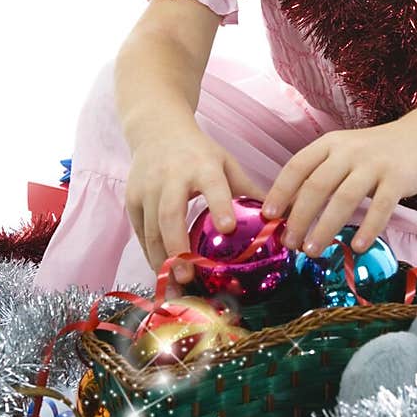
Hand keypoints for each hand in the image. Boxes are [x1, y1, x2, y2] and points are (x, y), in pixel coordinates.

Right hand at [125, 126, 269, 283]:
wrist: (157, 130)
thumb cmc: (198, 153)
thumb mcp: (226, 163)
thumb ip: (249, 190)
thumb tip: (285, 216)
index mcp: (202, 166)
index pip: (212, 186)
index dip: (219, 206)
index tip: (228, 228)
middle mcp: (171, 176)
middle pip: (170, 214)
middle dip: (178, 246)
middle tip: (189, 275)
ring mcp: (147, 188)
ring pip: (151, 229)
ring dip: (162, 260)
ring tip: (175, 286)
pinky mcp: (131, 199)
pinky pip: (140, 233)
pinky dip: (150, 255)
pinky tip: (162, 275)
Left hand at [260, 119, 416, 257]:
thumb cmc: (375, 154)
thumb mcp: (343, 154)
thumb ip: (320, 175)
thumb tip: (290, 212)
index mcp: (330, 143)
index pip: (298, 166)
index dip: (280, 191)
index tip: (269, 216)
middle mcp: (349, 150)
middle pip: (317, 185)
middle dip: (300, 217)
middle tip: (290, 243)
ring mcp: (375, 163)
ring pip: (344, 198)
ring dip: (326, 228)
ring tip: (314, 251)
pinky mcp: (399, 177)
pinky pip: (381, 207)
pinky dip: (368, 229)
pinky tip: (358, 247)